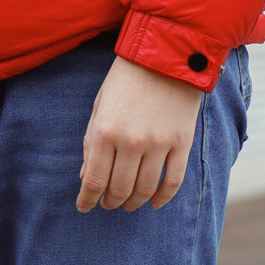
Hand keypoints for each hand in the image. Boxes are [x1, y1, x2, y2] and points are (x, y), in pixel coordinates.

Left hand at [77, 55, 205, 210]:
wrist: (165, 56)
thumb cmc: (125, 79)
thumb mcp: (99, 105)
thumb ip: (90, 141)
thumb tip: (86, 176)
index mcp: (105, 131)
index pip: (94, 179)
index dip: (87, 198)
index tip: (84, 207)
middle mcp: (131, 141)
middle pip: (120, 189)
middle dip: (110, 202)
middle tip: (107, 205)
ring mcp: (158, 144)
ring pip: (145, 189)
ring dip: (134, 202)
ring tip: (127, 205)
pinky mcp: (181, 144)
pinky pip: (173, 181)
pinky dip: (163, 198)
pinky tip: (154, 203)